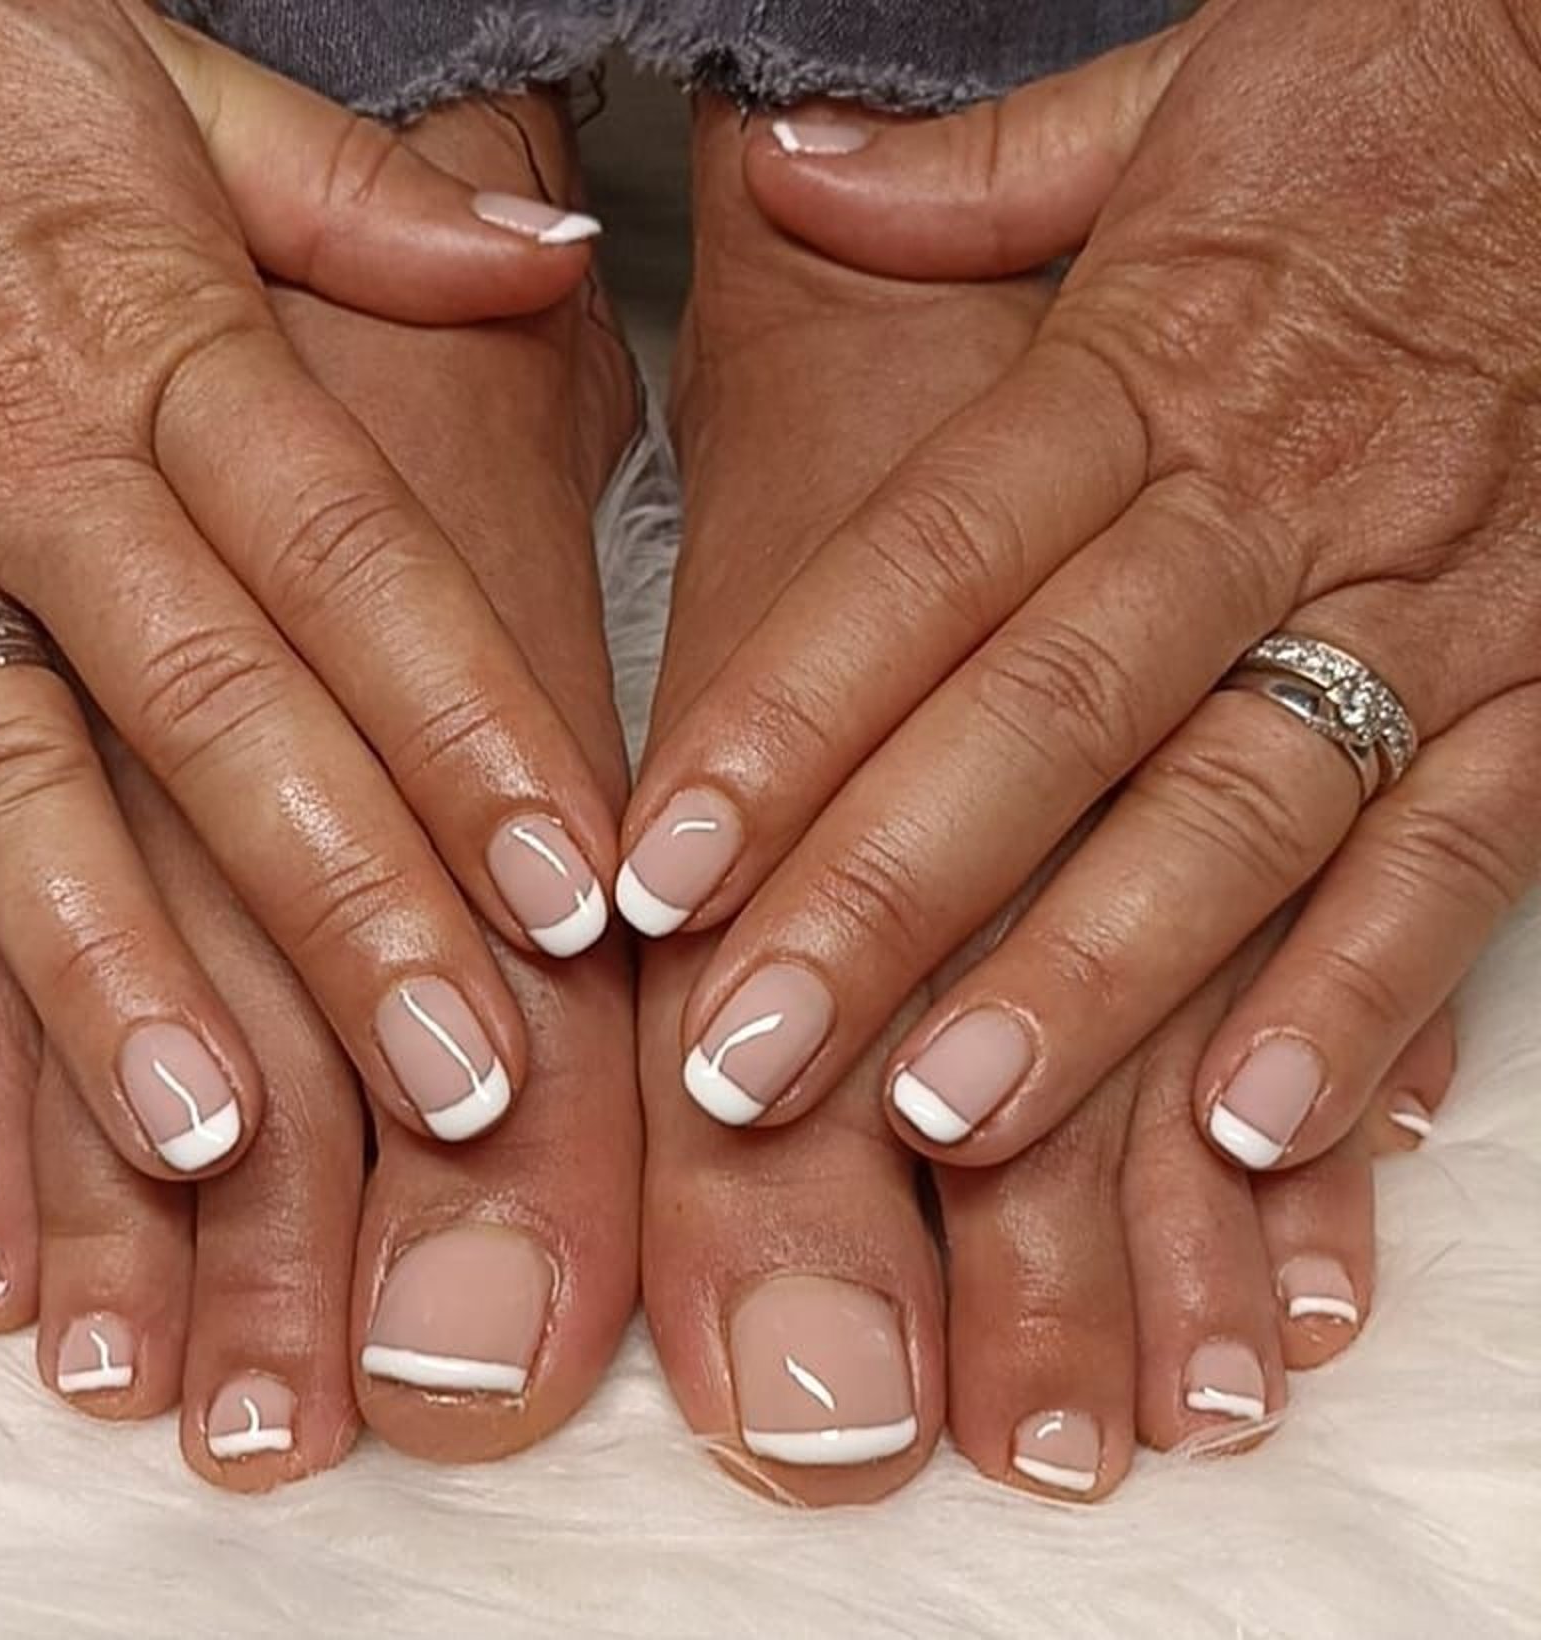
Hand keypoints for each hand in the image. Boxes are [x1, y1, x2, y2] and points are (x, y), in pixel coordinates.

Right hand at [0, 2, 614, 1175]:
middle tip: (461, 1078)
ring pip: (0, 779)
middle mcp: (18, 454)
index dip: (469, 731)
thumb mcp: (183, 94)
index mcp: (160, 334)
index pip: (347, 560)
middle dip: (342, 904)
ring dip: (103, 972)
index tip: (574, 890)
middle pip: (207, 706)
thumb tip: (561, 247)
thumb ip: (377, 205)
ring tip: (211, 1143)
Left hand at [622, 0, 1540, 1175]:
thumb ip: (965, 173)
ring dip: (1091, 981)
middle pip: (1052, 715)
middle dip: (892, 901)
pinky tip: (1245, 1128)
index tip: (660, 867)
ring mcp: (1432, 598)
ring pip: (1239, 810)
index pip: (931, 560)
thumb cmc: (1385, 107)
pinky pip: (1460, 852)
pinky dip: (1363, 993)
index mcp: (1150, 358)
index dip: (787, 718)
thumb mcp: (1165, 103)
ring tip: (951, 1124)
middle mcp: (1279, 497)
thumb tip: (782, 165)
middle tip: (751, 1056)